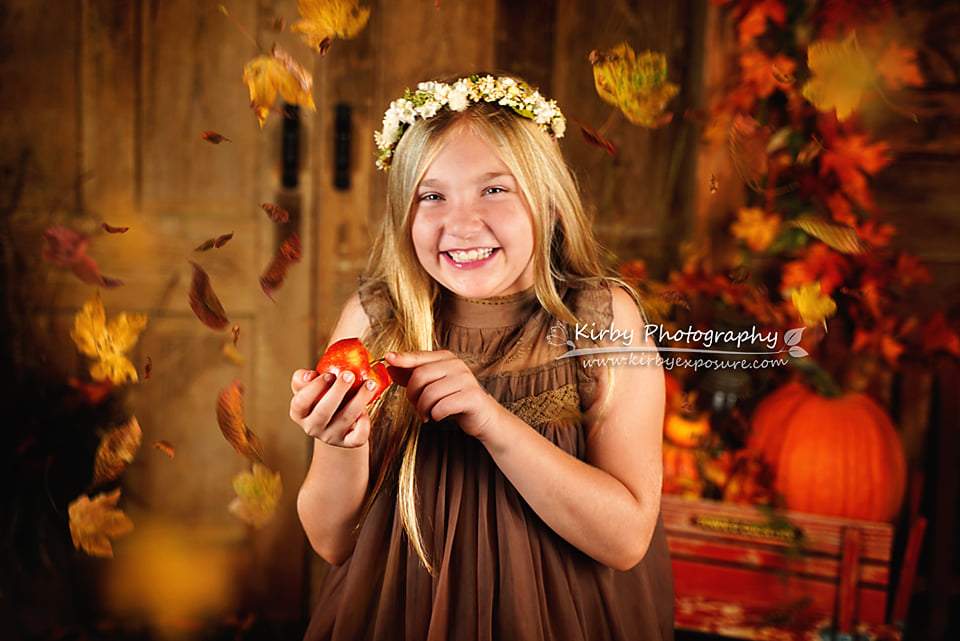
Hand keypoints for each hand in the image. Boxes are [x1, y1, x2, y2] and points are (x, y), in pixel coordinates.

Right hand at [288, 367, 378, 446]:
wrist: (335, 424)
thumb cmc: (321, 398)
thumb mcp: (308, 388)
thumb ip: (303, 379)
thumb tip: (309, 376)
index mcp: (299, 413)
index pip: (301, 402)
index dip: (314, 388)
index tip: (329, 374)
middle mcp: (312, 427)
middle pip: (323, 411)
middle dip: (338, 391)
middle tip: (349, 374)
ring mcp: (330, 437)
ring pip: (345, 419)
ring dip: (359, 400)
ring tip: (369, 384)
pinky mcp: (348, 443)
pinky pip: (358, 437)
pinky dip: (364, 423)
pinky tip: (367, 409)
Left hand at [385, 350, 504, 440]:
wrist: (481, 415)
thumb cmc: (454, 399)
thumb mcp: (432, 384)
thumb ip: (412, 375)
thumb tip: (390, 365)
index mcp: (446, 358)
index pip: (419, 356)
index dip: (402, 358)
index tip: (388, 358)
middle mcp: (457, 365)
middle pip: (420, 375)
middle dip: (412, 395)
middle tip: (415, 406)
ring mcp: (466, 380)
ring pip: (430, 393)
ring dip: (423, 408)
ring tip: (426, 414)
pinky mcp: (472, 397)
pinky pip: (442, 406)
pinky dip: (436, 415)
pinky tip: (438, 416)